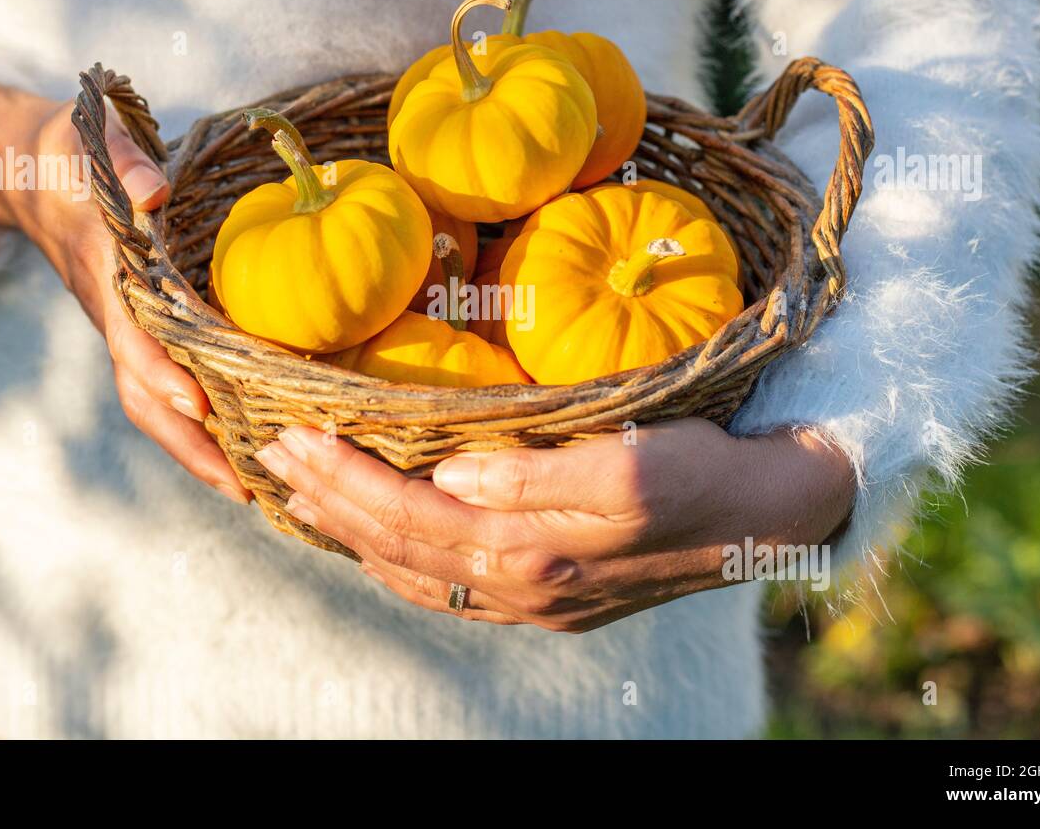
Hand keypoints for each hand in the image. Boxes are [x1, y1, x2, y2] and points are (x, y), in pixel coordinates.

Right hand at [0, 84, 251, 502]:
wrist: (27, 172)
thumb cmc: (72, 152)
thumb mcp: (93, 139)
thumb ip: (124, 159)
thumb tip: (155, 190)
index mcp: (105, 272)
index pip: (128, 334)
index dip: (158, 371)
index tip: (194, 403)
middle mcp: (111, 312)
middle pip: (140, 395)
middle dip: (186, 444)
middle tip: (240, 485)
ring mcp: (120, 329)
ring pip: (148, 404)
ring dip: (193, 449)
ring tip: (248, 487)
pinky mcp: (134, 333)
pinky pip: (159, 389)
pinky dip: (193, 426)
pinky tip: (238, 449)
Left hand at [255, 419, 853, 630]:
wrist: (768, 519)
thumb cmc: (700, 474)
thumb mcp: (629, 466)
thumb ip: (534, 477)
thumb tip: (448, 477)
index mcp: (533, 555)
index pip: (408, 518)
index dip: (343, 478)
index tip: (290, 436)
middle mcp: (522, 590)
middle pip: (398, 550)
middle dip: (329, 502)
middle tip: (272, 457)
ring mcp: (535, 603)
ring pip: (417, 574)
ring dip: (352, 534)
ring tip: (302, 495)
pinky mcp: (552, 597)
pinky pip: (448, 585)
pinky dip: (398, 557)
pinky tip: (378, 537)